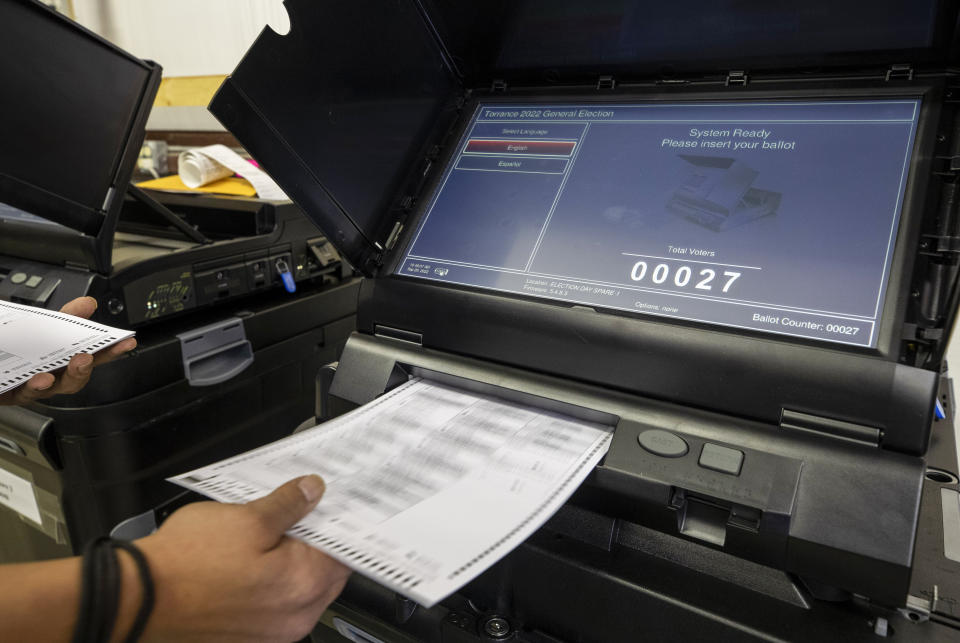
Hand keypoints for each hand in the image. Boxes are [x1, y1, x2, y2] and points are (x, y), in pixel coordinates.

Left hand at [0, 297, 136, 405]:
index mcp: (66, 361)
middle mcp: (54, 377)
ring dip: (55, 381)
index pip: (94, 357)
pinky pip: (24, 393)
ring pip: (51, 389)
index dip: (112, 351)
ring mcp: (34, 388)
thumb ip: (69, 316)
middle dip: (82, 369)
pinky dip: (33, 386)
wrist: (1, 360)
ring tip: (60, 370)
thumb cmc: (24, 350)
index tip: (128, 342)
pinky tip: (38, 378)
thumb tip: (89, 303)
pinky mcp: (13, 393)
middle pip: (74, 379)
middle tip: (85, 358)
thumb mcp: (47, 327)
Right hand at [135, 476, 350, 641]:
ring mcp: (271, 634)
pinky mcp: (247, 639)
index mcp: (303, 586)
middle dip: (313, 544)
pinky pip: (273, 607)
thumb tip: (312, 491)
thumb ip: (288, 505)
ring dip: (290, 565)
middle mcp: (294, 618)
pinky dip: (269, 586)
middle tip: (296, 515)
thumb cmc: (188, 564)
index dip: (337, 525)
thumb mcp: (247, 518)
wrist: (137, 601)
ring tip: (264, 536)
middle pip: (324, 574)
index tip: (330, 507)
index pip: (344, 553)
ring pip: (297, 591)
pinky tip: (248, 564)